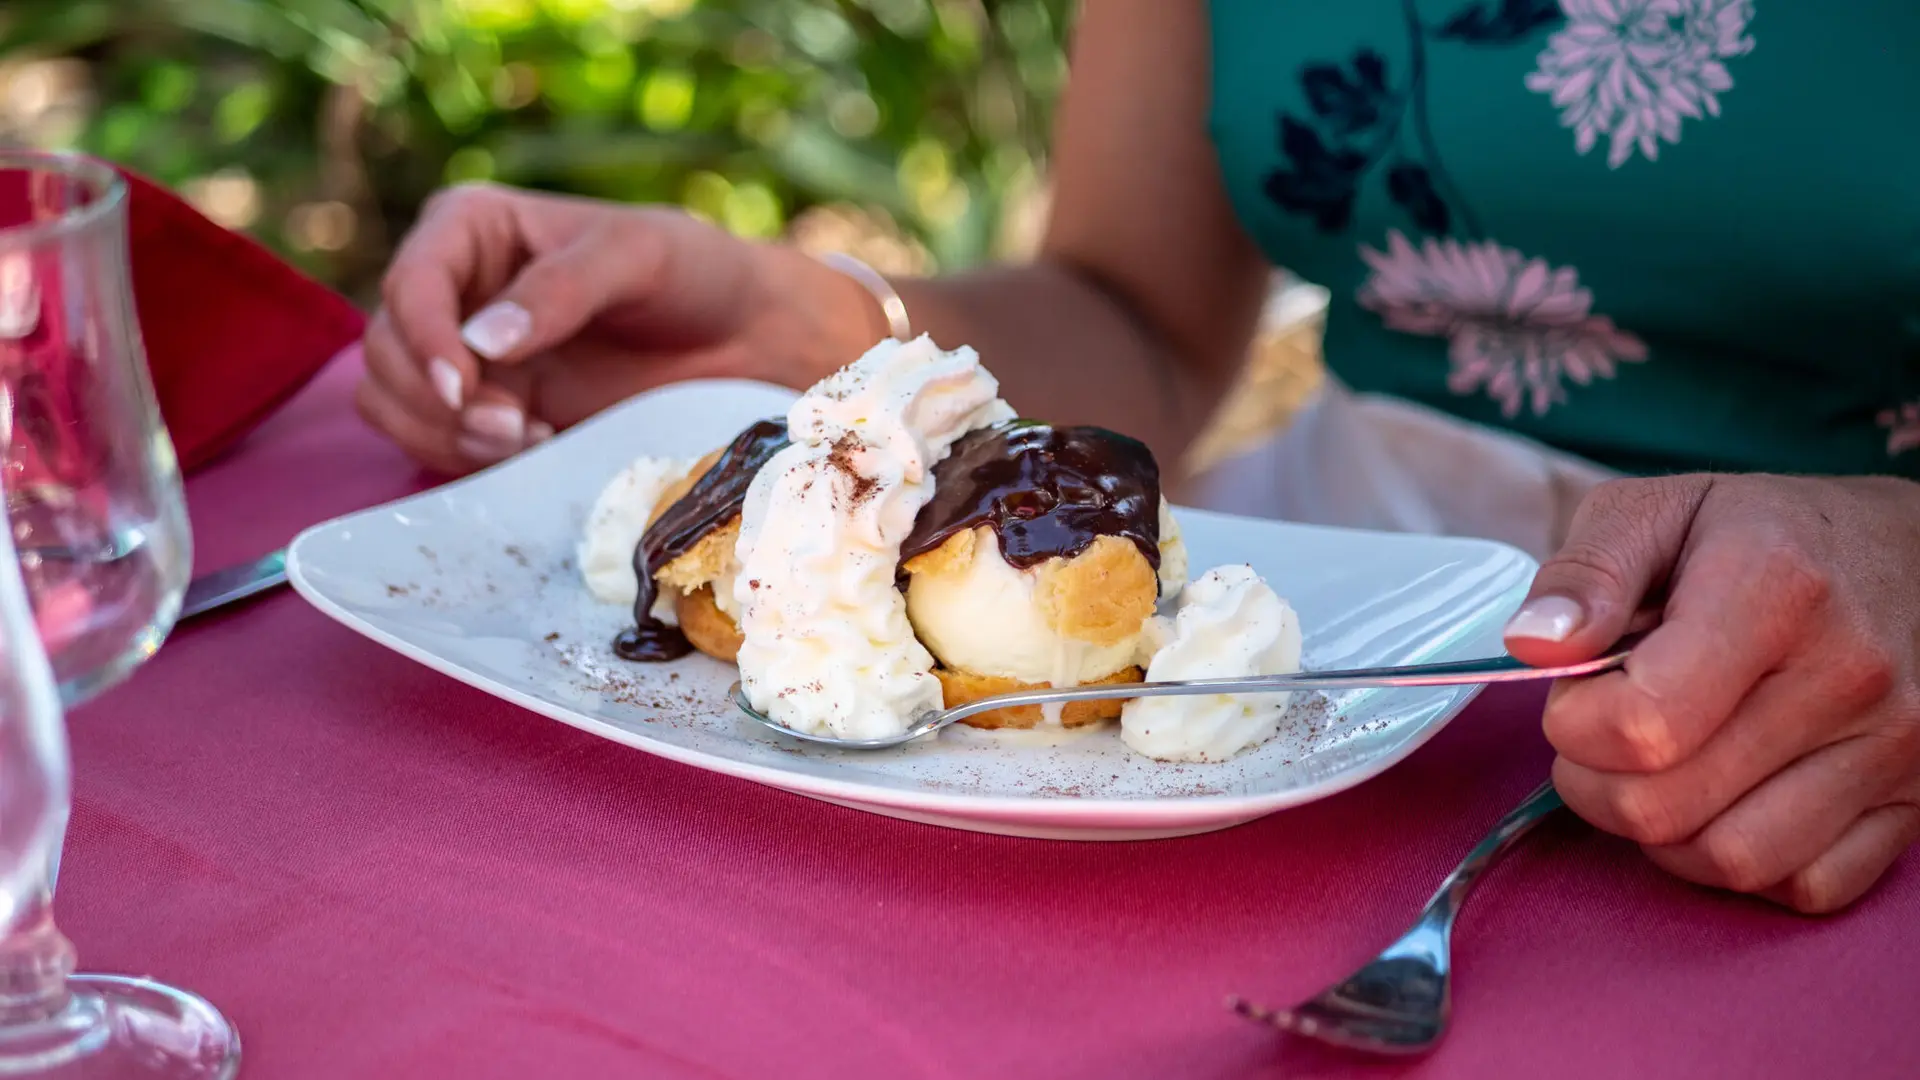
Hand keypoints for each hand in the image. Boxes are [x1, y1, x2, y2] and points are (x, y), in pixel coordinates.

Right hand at [358, 183, 881, 473]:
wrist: (741, 337)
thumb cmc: (694, 273)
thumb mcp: (637, 257)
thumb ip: (561, 290)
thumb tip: (484, 341)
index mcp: (473, 228)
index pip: (409, 283)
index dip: (423, 340)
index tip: (466, 388)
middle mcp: (454, 289)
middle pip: (386, 351)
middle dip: (436, 400)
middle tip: (513, 429)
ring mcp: (466, 354)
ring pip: (392, 401)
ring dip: (444, 434)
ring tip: (526, 440)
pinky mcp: (489, 408)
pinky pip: (433, 439)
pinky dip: (465, 455)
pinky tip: (535, 448)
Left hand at [1504, 474, 1919, 912]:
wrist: (1910, 554)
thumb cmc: (1767, 533)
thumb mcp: (1659, 510)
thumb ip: (1585, 572)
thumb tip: (1533, 645)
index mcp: (1775, 588)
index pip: (1639, 725)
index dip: (1573, 723)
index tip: (1579, 691)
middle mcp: (1846, 675)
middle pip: (1663, 805)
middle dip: (1595, 780)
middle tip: (1605, 732)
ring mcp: (1890, 747)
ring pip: (1728, 860)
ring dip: (1660, 832)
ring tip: (1658, 767)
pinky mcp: (1913, 802)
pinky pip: (1804, 885)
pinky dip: (1742, 862)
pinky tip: (1723, 800)